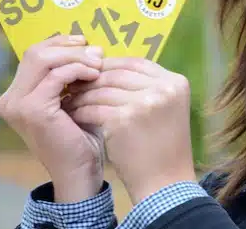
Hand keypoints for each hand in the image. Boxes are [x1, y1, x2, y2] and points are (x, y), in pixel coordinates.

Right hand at [0, 35, 105, 202]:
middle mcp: (10, 99)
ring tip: (99, 62)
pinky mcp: (32, 109)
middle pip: (36, 52)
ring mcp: (17, 105)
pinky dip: (78, 70)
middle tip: (97, 52)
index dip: (60, 43)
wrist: (80, 171)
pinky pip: (56, 76)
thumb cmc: (82, 136)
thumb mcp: (74, 99)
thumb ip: (73, 75)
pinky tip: (95, 74)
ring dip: (76, 57)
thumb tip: (92, 47)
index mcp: (17, 95)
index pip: (35, 55)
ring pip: (44, 59)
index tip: (87, 43)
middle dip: (70, 47)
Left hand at [65, 57, 195, 203]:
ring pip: (102, 90)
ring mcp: (145, 102)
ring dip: (83, 94)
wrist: (166, 182)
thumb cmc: (164, 146)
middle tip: (73, 82)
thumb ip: (147, 86)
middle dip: (93, 78)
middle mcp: (163, 88)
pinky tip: (73, 114)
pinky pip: (94, 108)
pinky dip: (81, 111)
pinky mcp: (124, 119)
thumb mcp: (166, 108)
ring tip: (70, 99)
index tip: (93, 71)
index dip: (111, 65)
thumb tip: (111, 68)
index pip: (137, 62)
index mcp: (176, 82)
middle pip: (118, 73)